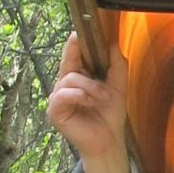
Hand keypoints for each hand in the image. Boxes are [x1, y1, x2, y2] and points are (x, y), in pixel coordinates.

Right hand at [46, 35, 132, 172]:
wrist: (109, 139)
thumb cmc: (110, 114)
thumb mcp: (118, 85)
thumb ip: (116, 64)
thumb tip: (112, 42)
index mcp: (77, 78)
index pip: (72, 56)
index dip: (74, 44)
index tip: (78, 33)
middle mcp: (64, 85)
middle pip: (68, 63)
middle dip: (81, 60)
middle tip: (89, 60)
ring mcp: (58, 98)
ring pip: (69, 78)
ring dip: (90, 86)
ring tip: (102, 97)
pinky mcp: (55, 111)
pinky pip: (62, 95)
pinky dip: (79, 95)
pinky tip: (89, 102)